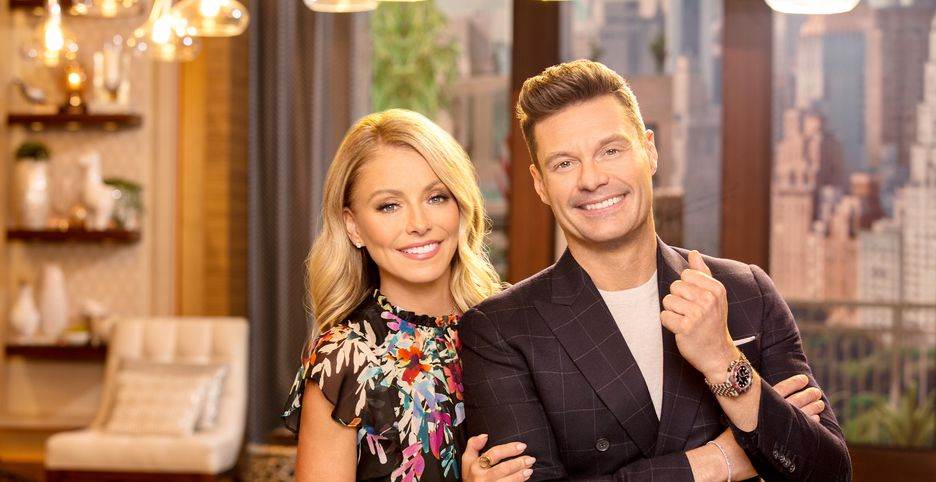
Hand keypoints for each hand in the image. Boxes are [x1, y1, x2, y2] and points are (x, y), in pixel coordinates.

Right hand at [461, 434, 533, 481]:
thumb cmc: (471, 476)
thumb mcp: (467, 461)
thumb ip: (473, 445)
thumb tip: (485, 436)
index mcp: (476, 466)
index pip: (494, 454)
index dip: (509, 449)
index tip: (522, 446)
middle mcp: (482, 477)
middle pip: (503, 468)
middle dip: (518, 463)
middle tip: (531, 459)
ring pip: (508, 481)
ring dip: (520, 475)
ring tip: (530, 470)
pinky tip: (525, 478)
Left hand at [661, 250, 737, 378]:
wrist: (717, 354)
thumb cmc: (713, 322)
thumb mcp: (714, 296)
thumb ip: (703, 273)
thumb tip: (694, 253)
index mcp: (716, 289)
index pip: (686, 274)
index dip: (686, 288)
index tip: (697, 301)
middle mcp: (709, 299)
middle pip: (675, 286)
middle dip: (678, 300)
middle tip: (691, 314)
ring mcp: (698, 314)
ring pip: (667, 301)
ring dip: (673, 312)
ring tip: (687, 321)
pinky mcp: (686, 327)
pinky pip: (664, 316)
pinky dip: (669, 324)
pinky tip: (682, 330)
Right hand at [694, 374, 828, 480]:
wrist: (725, 457)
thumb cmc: (728, 439)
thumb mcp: (738, 417)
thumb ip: (751, 407)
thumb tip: (761, 400)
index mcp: (757, 404)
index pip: (779, 389)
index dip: (793, 383)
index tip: (803, 378)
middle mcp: (768, 414)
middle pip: (793, 400)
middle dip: (807, 394)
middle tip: (816, 391)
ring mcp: (776, 427)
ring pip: (800, 413)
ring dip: (812, 407)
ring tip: (820, 404)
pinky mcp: (781, 440)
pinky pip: (801, 429)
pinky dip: (810, 423)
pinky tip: (816, 420)